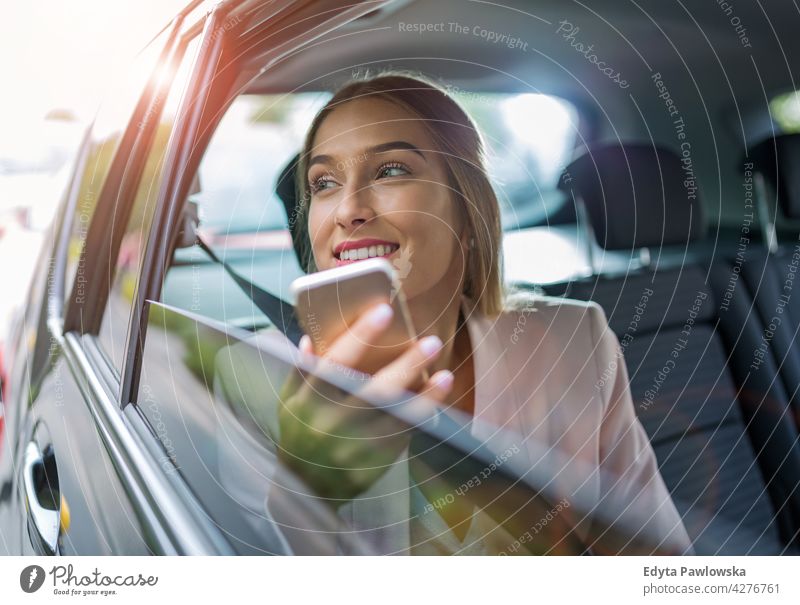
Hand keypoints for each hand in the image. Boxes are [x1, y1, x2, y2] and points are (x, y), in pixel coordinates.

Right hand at [276, 303, 453, 504]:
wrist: (306, 490)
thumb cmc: (299, 435)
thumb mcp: (289, 402)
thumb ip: (301, 370)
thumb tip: (311, 337)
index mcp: (309, 400)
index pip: (337, 361)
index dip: (361, 335)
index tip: (385, 311)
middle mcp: (333, 423)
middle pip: (375, 390)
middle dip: (407, 365)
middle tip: (432, 342)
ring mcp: (356, 445)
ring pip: (397, 416)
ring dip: (426, 395)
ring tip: (445, 374)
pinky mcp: (374, 462)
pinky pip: (404, 435)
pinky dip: (422, 416)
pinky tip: (437, 398)